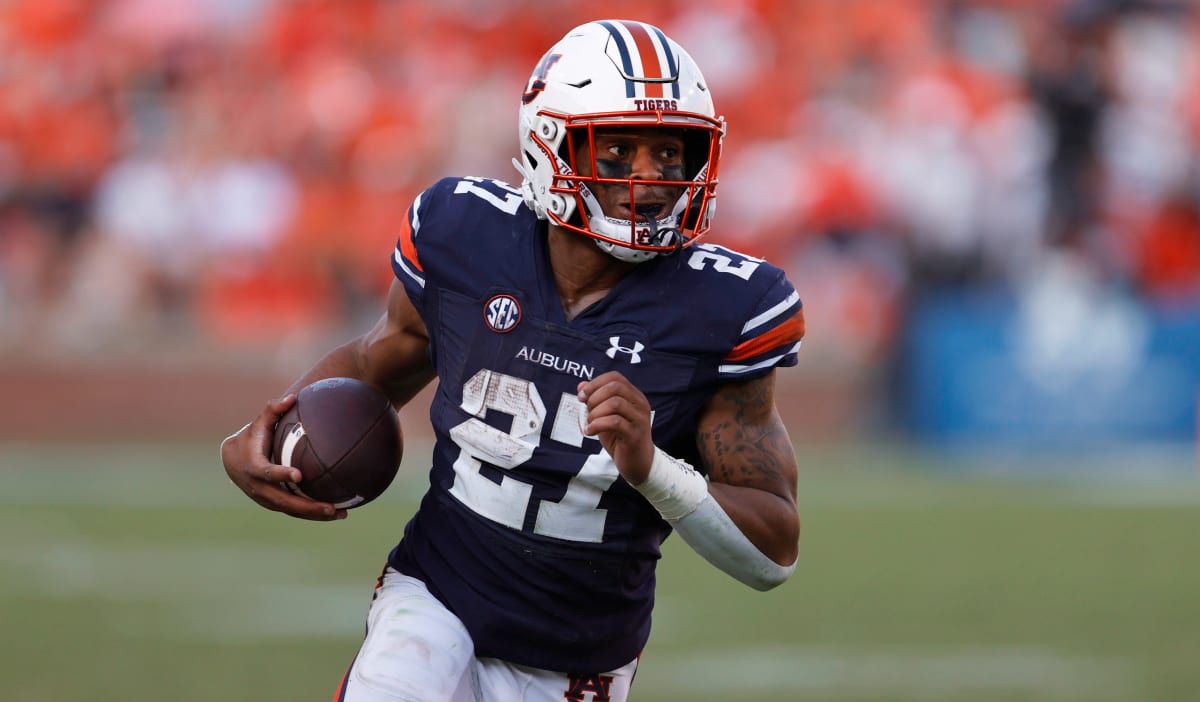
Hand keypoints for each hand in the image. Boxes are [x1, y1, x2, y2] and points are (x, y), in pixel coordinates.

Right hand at [221, 394, 346, 520]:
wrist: (233, 462)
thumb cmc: (251, 438)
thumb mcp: (258, 424)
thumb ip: (273, 410)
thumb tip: (292, 396)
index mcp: (254, 467)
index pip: (268, 473)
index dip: (282, 474)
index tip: (300, 474)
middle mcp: (259, 488)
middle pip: (284, 501)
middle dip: (308, 506)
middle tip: (331, 507)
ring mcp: (266, 499)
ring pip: (291, 511)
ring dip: (314, 515)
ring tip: (341, 514)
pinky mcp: (273, 504)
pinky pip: (294, 512)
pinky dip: (312, 515)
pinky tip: (336, 514)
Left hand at [577, 371, 654, 484]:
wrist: (638, 464)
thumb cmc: (620, 439)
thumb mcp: (605, 417)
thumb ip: (595, 400)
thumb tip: (581, 385)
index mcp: (634, 396)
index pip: (615, 377)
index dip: (595, 383)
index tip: (582, 396)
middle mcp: (640, 404)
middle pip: (615, 387)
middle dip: (594, 397)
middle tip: (586, 411)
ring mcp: (640, 419)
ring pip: (615, 403)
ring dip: (595, 412)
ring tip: (589, 423)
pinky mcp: (635, 435)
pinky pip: (614, 422)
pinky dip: (597, 425)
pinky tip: (590, 431)